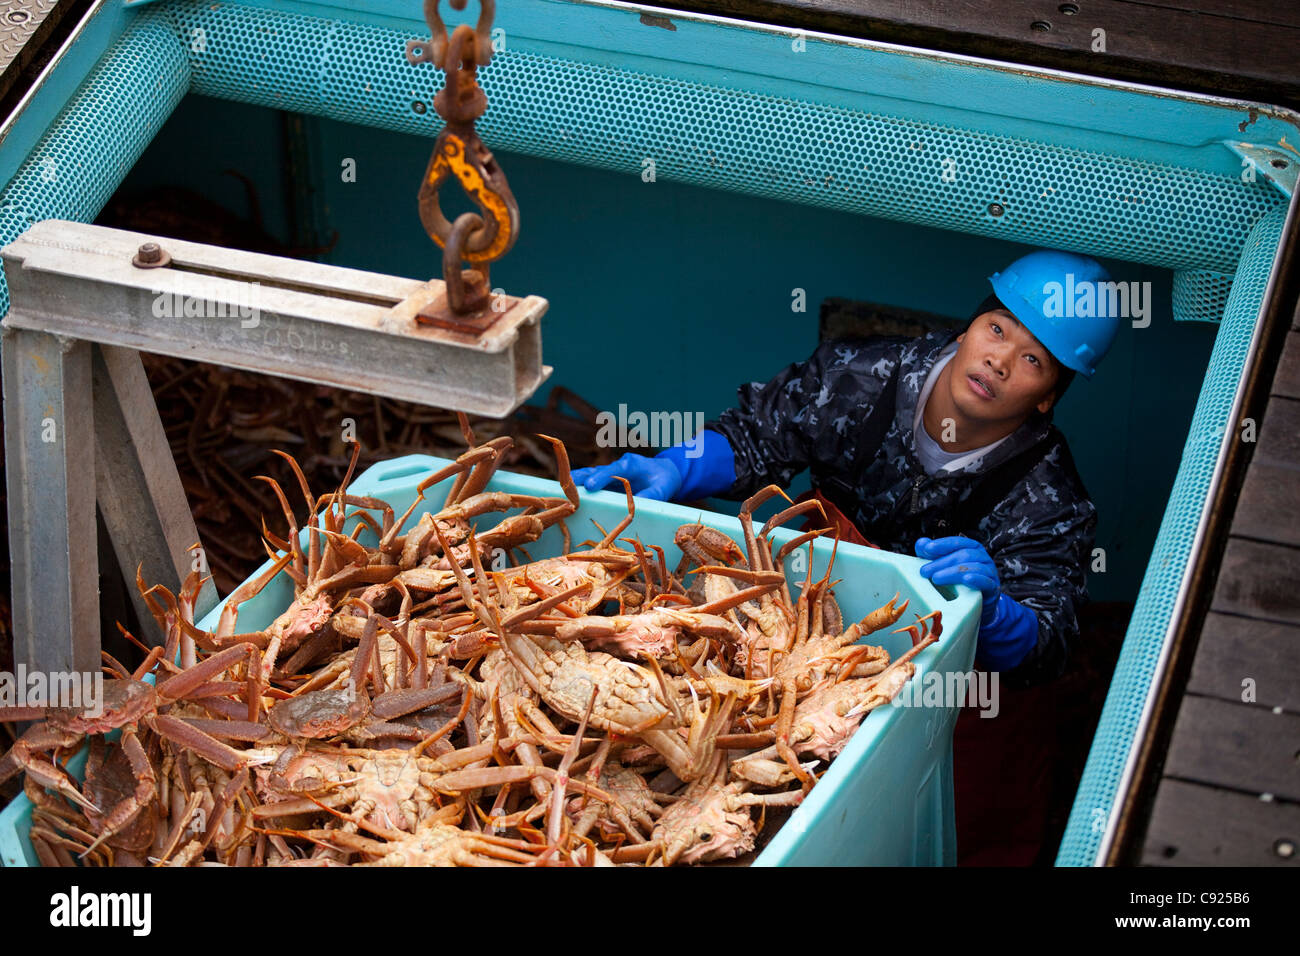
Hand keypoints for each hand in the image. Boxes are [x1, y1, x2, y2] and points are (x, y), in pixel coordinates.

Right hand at [571, 453, 681, 501]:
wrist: (666, 472)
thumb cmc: (664, 479)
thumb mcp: (662, 489)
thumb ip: (650, 495)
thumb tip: (637, 505)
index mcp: (631, 464)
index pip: (614, 469)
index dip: (601, 477)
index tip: (590, 485)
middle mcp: (617, 467)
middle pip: (596, 470)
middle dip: (582, 478)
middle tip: (567, 486)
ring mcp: (611, 474)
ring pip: (590, 475)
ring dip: (577, 481)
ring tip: (562, 490)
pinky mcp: (607, 481)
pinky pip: (591, 483)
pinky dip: (580, 487)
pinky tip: (568, 495)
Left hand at [916, 535, 1037, 669]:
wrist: (977, 608)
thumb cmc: (959, 585)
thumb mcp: (944, 569)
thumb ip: (933, 555)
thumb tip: (921, 543)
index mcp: (971, 549)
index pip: (958, 542)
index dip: (942, 544)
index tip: (926, 549)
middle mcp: (982, 558)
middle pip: (964, 554)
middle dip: (942, 562)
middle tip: (925, 571)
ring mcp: (989, 573)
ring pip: (975, 567)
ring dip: (953, 572)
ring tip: (936, 579)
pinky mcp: (993, 589)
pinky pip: (986, 582)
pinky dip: (976, 579)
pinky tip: (966, 580)